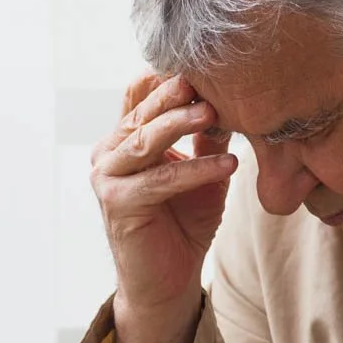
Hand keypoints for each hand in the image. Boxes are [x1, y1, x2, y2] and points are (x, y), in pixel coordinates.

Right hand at [89, 72, 237, 322]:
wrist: (170, 280)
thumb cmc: (186, 221)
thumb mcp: (204, 170)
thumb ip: (210, 136)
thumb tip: (234, 98)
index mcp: (126, 136)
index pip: (144, 95)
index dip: (170, 78)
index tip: (206, 62)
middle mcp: (110, 151)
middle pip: (142, 112)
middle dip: (175, 94)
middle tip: (207, 79)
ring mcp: (108, 176)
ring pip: (145, 140)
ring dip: (180, 124)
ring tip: (215, 113)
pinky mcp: (117, 204)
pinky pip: (160, 180)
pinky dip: (196, 171)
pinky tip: (229, 165)